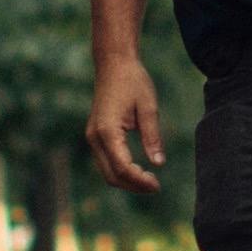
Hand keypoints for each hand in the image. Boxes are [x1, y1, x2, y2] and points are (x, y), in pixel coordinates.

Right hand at [87, 50, 167, 190]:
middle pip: (111, 175)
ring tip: (150, 181)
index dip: (139, 181)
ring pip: (107, 172)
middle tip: (156, 186)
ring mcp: (92, 137)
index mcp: (107, 131)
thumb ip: (152, 136)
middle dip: (133, 186)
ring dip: (127, 181)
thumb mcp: (148, 107)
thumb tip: (158, 164)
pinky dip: (121, 171)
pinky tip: (139, 170)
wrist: (113, 64)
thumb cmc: (133, 81)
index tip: (157, 185)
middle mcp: (95, 137)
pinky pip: (106, 162)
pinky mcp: (95, 136)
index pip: (122, 167)